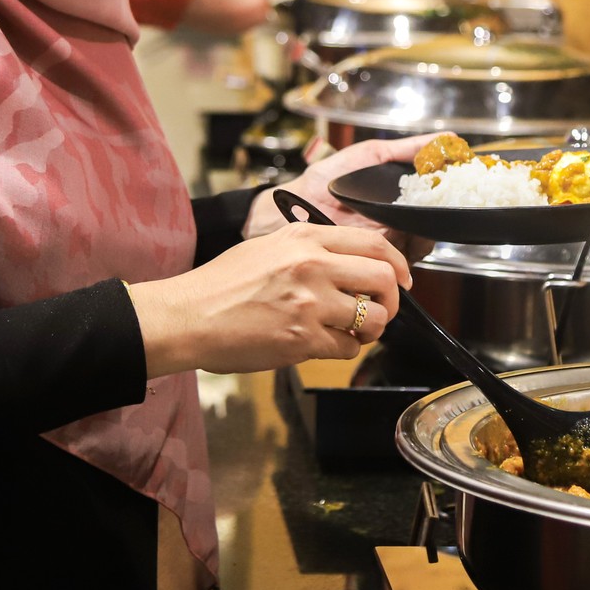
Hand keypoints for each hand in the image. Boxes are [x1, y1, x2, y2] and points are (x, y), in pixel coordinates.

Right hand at [125, 221, 409, 375]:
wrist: (188, 315)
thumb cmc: (220, 284)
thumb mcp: (267, 247)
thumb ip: (309, 249)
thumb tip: (347, 263)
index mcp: (305, 239)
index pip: (375, 242)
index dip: (398, 263)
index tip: (401, 278)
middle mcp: (313, 266)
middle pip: (384, 279)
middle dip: (392, 300)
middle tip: (382, 310)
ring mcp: (310, 303)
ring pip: (374, 319)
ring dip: (370, 330)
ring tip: (352, 331)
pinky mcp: (303, 339)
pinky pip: (347, 348)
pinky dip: (344, 350)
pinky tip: (324, 344)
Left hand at [241, 133, 439, 242]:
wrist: (298, 202)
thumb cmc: (328, 179)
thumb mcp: (372, 155)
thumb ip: (407, 149)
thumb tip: (447, 137)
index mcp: (400, 198)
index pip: (437, 201)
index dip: (453, 193)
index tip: (463, 179)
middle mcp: (399, 222)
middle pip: (435, 225)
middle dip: (443, 215)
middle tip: (444, 199)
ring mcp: (389, 241)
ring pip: (423, 243)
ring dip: (427, 230)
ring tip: (421, 212)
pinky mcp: (377, 257)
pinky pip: (403, 257)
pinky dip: (409, 247)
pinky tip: (404, 230)